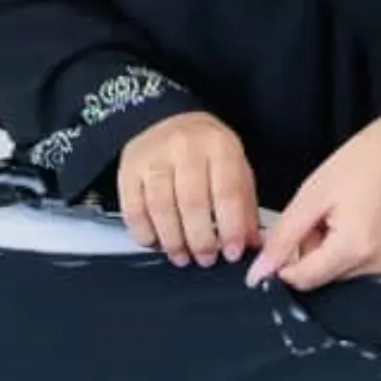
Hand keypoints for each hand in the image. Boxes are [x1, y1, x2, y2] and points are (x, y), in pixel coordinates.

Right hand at [117, 112, 258, 267]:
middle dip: (201, 240)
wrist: (169, 121)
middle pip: (192, 202)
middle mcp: (185, 148)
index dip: (231, 228)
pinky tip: (156, 242)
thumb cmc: (207, 151)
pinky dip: (145, 232)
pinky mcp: (128, 169)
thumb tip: (252, 243)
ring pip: (161, 207)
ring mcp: (154, 157)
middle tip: (206, 259)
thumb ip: (244, 205)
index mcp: (219, 147)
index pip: (227, 191)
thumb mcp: (236, 168)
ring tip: (183, 256)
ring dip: (173, 241)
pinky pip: (134, 209)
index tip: (233, 252)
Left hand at [248, 115, 380, 291]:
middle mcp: (379, 263)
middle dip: (315, 249)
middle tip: (325, 215)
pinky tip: (366, 220)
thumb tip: (261, 270)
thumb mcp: (313, 194)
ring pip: (344, 271)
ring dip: (336, 250)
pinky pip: (367, 265)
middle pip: (325, 275)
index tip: (285, 242)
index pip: (305, 279)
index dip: (286, 262)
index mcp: (355, 247)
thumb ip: (283, 238)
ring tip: (349, 213)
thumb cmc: (366, 160)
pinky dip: (358, 248)